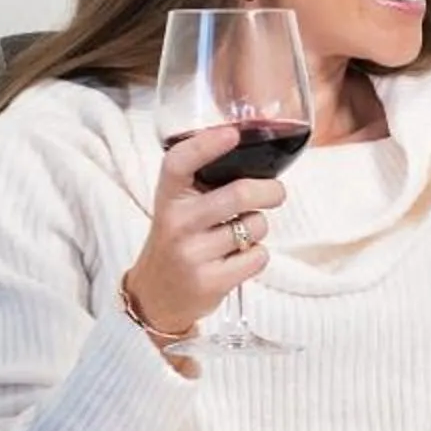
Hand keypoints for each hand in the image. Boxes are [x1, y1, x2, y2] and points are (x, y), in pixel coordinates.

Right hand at [121, 125, 288, 338]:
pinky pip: (258, 257)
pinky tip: (238, 259)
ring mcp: (192, 254)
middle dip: (271, 191)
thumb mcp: (177, 207)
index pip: (179, 163)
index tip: (232, 134)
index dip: (206, 145)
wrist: (155, 297)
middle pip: (239, 194)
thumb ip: (203, 183)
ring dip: (259, 227)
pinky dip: (257, 255)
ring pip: (255, 226)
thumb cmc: (177, 241)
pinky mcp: (210, 282)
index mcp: (167, 196)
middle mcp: (176, 222)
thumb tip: (258, 157)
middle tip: (276, 193)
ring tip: (240, 234)